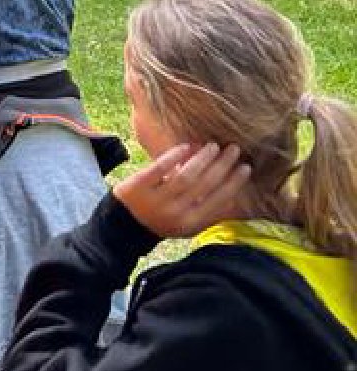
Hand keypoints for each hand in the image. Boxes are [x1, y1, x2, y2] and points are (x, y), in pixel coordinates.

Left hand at [113, 141, 250, 238]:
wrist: (125, 225)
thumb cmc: (162, 219)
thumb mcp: (187, 221)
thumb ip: (206, 207)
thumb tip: (231, 185)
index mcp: (191, 223)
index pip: (219, 201)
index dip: (234, 183)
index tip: (246, 167)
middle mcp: (176, 213)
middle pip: (205, 186)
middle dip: (222, 166)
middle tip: (233, 149)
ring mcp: (157, 200)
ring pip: (185, 177)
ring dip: (202, 159)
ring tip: (213, 145)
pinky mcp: (139, 186)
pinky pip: (160, 169)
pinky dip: (174, 157)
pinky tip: (186, 146)